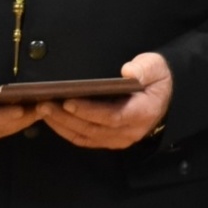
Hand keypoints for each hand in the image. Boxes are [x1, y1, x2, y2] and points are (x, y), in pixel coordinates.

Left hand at [43, 52, 172, 149]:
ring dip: (62, 125)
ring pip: (86, 136)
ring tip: (42, 110)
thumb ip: (145, 69)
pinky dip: (67, 131)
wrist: (165, 97)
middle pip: (93, 129)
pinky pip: (85, 139)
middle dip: (66, 118)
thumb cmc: (157, 80)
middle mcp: (129, 132)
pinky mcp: (109, 140)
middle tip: (44, 104)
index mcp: (141, 113)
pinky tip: (52, 120)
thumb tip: (128, 72)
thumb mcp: (156, 67)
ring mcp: (119, 139)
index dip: (89, 111)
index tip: (68, 101)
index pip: (112, 116)